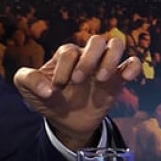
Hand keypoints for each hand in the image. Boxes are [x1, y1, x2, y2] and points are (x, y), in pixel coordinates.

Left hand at [13, 35, 140, 150]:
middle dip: (88, 60)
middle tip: (78, 81)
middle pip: (96, 40)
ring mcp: (103, 66)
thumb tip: (47, 90)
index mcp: (66, 54)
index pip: (69, 52)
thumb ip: (27, 80)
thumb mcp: (27, 89)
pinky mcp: (117, 80)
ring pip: (116, 44)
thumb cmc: (46, 98)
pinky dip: (133, 66)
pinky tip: (125, 77)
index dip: (63, 69)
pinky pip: (132, 63)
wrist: (64, 119)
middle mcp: (86, 56)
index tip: (57, 87)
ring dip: (110, 60)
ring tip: (100, 79)